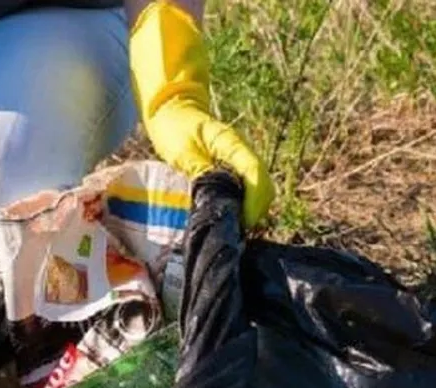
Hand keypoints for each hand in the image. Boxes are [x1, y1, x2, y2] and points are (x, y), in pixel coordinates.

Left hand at [129, 0, 274, 227]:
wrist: (171, 109)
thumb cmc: (173, 127)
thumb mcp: (182, 152)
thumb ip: (201, 173)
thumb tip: (215, 200)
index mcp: (232, 144)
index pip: (255, 174)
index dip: (254, 201)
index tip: (244, 222)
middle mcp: (241, 152)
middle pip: (264, 186)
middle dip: (254, 210)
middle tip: (233, 231)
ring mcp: (239, 160)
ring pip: (258, 190)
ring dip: (249, 210)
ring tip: (229, 227)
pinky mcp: (232, 167)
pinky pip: (245, 189)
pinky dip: (241, 205)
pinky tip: (227, 216)